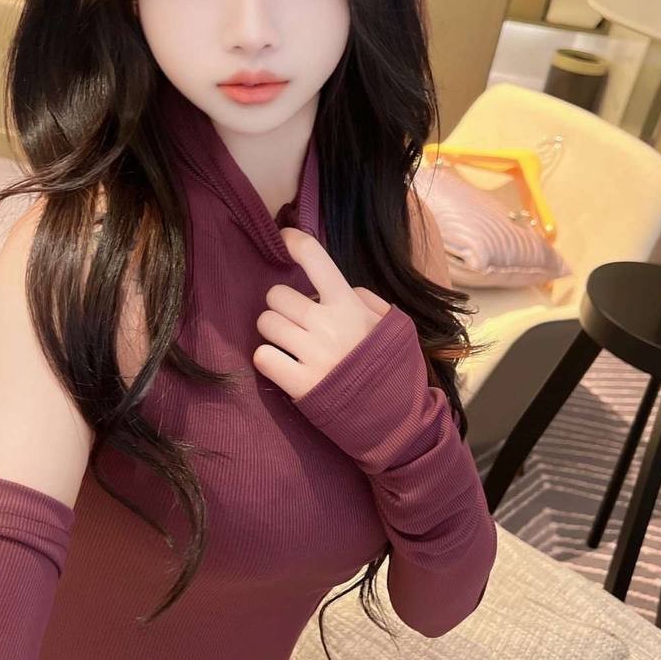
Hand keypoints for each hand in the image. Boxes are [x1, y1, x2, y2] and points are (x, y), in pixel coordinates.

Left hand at [253, 226, 390, 400]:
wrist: (398, 421)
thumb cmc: (396, 369)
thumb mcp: (394, 325)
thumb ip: (366, 299)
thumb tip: (341, 287)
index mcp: (350, 306)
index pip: (316, 259)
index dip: (294, 242)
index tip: (284, 238)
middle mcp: (327, 325)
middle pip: (276, 296)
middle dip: (282, 306)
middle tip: (296, 321)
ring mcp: (312, 355)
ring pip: (265, 323)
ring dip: (274, 332)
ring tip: (292, 345)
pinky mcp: (298, 384)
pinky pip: (262, 356)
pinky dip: (269, 359)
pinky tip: (285, 365)